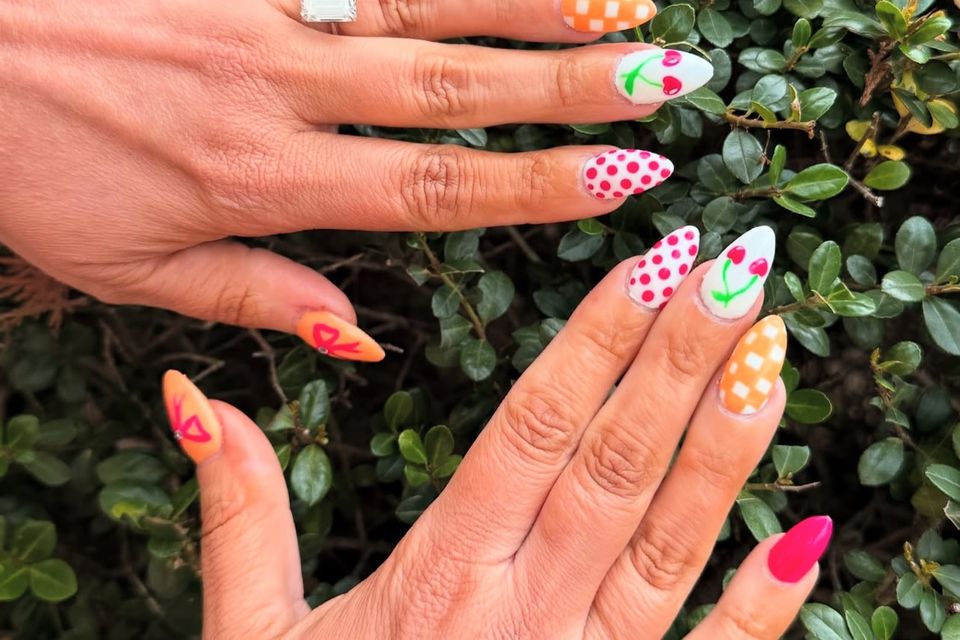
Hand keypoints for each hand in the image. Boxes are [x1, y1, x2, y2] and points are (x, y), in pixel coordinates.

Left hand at [0, 0, 712, 357]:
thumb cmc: (32, 168)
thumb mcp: (131, 271)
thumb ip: (257, 297)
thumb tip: (363, 335)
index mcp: (262, 179)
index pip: (432, 186)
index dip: (538, 185)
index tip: (628, 179)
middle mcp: (279, 85)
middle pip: (452, 84)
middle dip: (571, 84)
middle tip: (669, 78)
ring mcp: (261, 4)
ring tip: (626, 0)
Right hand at [161, 226, 829, 638]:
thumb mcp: (253, 635)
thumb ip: (240, 516)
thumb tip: (197, 400)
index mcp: (439, 577)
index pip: (532, 429)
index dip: (595, 341)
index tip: (649, 262)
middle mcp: (524, 614)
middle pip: (613, 463)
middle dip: (679, 358)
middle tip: (734, 265)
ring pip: (671, 541)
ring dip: (726, 443)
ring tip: (769, 349)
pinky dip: (761, 604)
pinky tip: (806, 534)